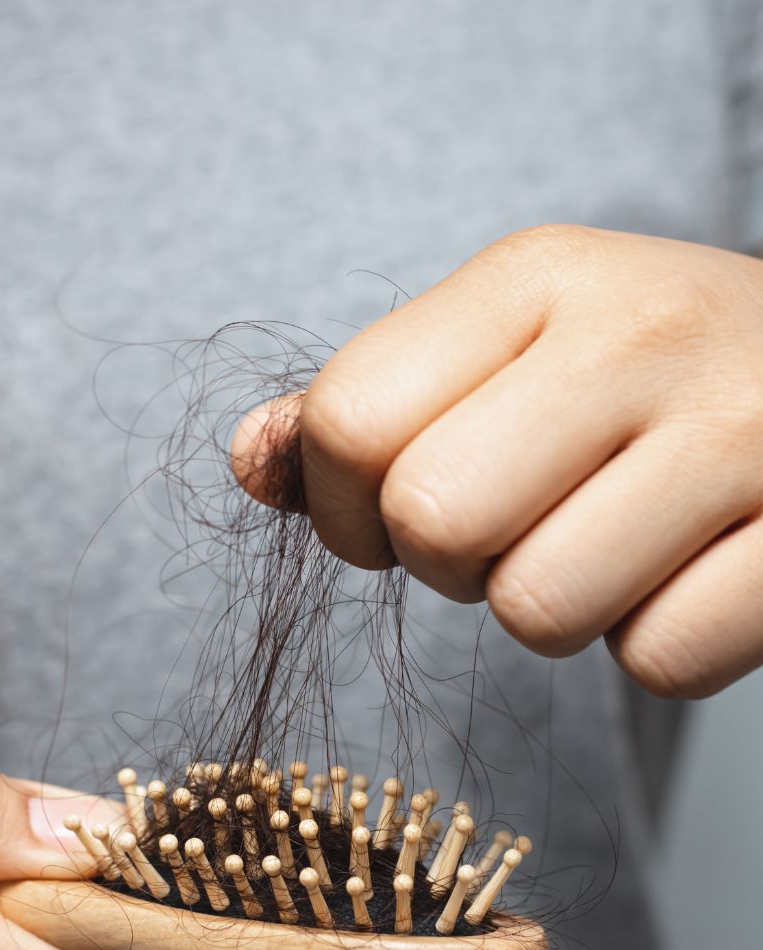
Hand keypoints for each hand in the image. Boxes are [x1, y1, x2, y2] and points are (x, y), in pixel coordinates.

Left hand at [233, 226, 762, 697]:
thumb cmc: (644, 381)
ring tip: (615, 542)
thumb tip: (250, 462)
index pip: (349, 420)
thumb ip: (370, 407)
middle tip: (520, 526)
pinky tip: (692, 570)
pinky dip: (659, 642)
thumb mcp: (505, 352)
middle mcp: (640, 334)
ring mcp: (743, 431)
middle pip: (432, 521)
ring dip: (556, 608)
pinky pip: (660, 659)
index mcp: (537, 276)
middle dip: (450, 562)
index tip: (396, 512)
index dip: (344, 506)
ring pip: (537, 609)